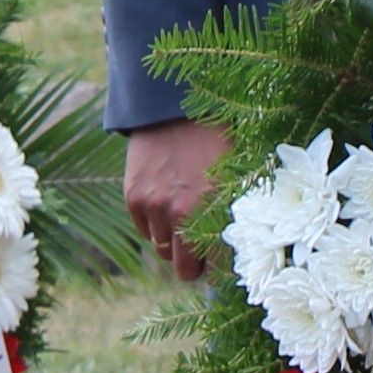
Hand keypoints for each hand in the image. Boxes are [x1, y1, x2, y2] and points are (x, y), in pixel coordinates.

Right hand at [123, 117, 231, 281]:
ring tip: (183, 213)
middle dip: (193, 263)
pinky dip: (154, 223)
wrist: (176, 103)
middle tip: (201, 248)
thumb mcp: (238, 173)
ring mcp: (153, 205)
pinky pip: (144, 231)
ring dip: (172, 240)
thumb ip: (235, 213)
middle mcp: (180, 213)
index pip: (216, 265)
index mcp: (214, 208)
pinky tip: (165, 200)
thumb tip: (239, 250)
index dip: (220, 267)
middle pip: (184, 269)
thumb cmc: (218, 136)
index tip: (223, 263)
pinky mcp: (133, 196)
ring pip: (162, 250)